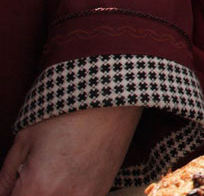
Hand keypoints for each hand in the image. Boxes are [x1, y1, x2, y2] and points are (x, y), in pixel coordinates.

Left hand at [0, 106, 141, 195]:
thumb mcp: (25, 139)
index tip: (12, 186)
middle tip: (28, 176)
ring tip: (51, 173)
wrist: (112, 99)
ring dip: (48, 192)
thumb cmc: (69, 111)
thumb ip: (6, 175)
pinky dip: (67, 191)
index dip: (10, 193)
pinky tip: (67, 174)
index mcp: (37, 188)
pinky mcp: (101, 191)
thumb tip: (2, 191)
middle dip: (27, 192)